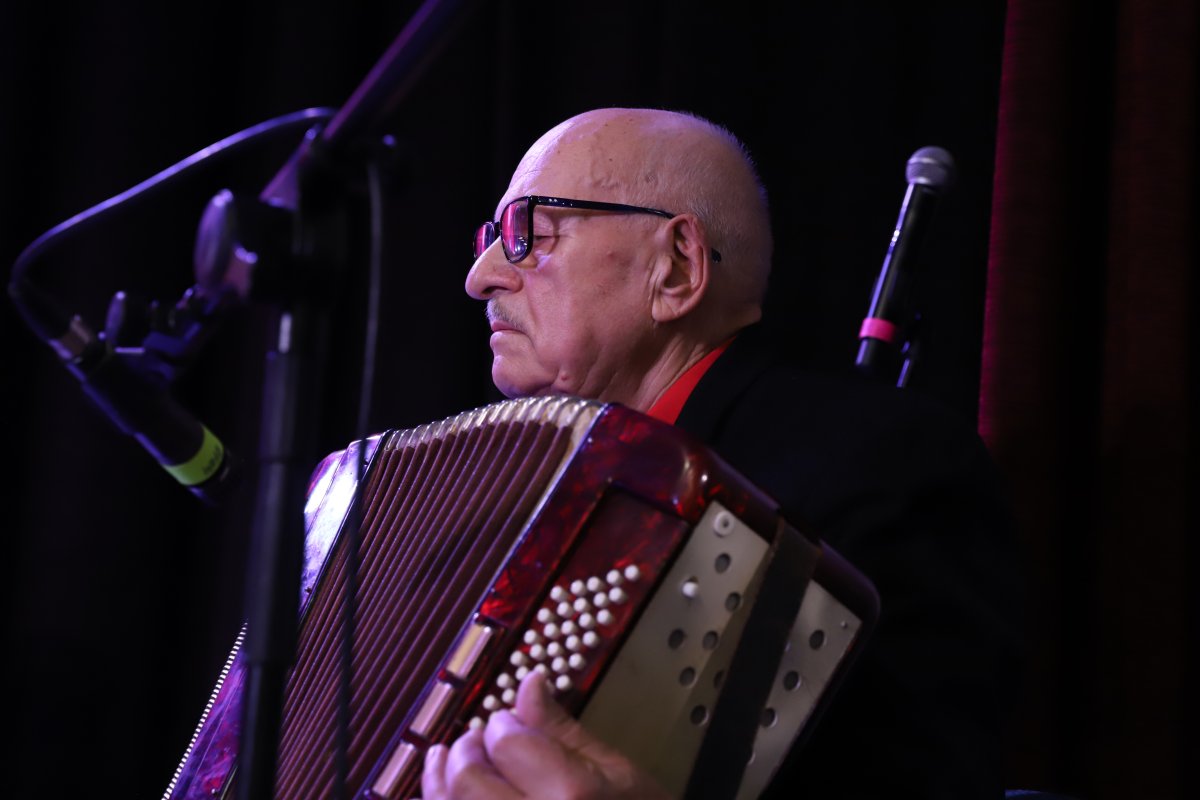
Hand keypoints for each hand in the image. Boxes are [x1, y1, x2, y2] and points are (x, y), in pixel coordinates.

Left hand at [421, 669, 671, 798]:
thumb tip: (529, 685)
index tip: (509, 721)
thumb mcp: (616, 773)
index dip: (504, 723)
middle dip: (468, 750)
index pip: (508, 741)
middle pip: (467, 778)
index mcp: (570, 798)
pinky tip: (444, 792)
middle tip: (480, 740)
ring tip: (446, 759)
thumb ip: (562, 731)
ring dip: (441, 780)